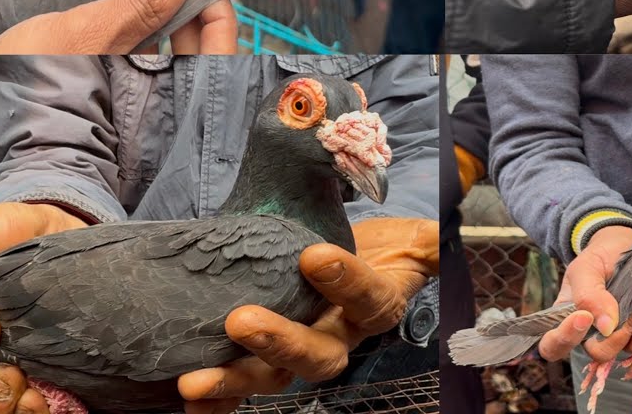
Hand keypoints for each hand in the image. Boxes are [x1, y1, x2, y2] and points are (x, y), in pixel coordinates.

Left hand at [177, 218, 437, 413]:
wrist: (356, 265)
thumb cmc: (379, 248)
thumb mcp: (414, 240)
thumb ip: (431, 242)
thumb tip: (447, 234)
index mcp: (375, 308)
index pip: (368, 299)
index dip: (345, 282)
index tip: (315, 256)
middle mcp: (338, 337)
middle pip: (317, 355)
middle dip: (280, 342)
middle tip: (241, 320)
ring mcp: (300, 352)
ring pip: (274, 377)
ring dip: (235, 380)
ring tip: (195, 379)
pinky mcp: (265, 356)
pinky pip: (244, 386)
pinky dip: (215, 399)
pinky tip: (185, 397)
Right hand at [537, 225, 631, 363]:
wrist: (625, 242)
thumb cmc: (598, 257)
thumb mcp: (584, 267)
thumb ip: (588, 294)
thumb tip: (606, 326)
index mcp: (571, 321)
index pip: (554, 346)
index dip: (564, 339)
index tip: (582, 317)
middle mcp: (599, 335)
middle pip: (604, 353)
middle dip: (621, 331)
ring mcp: (629, 333)